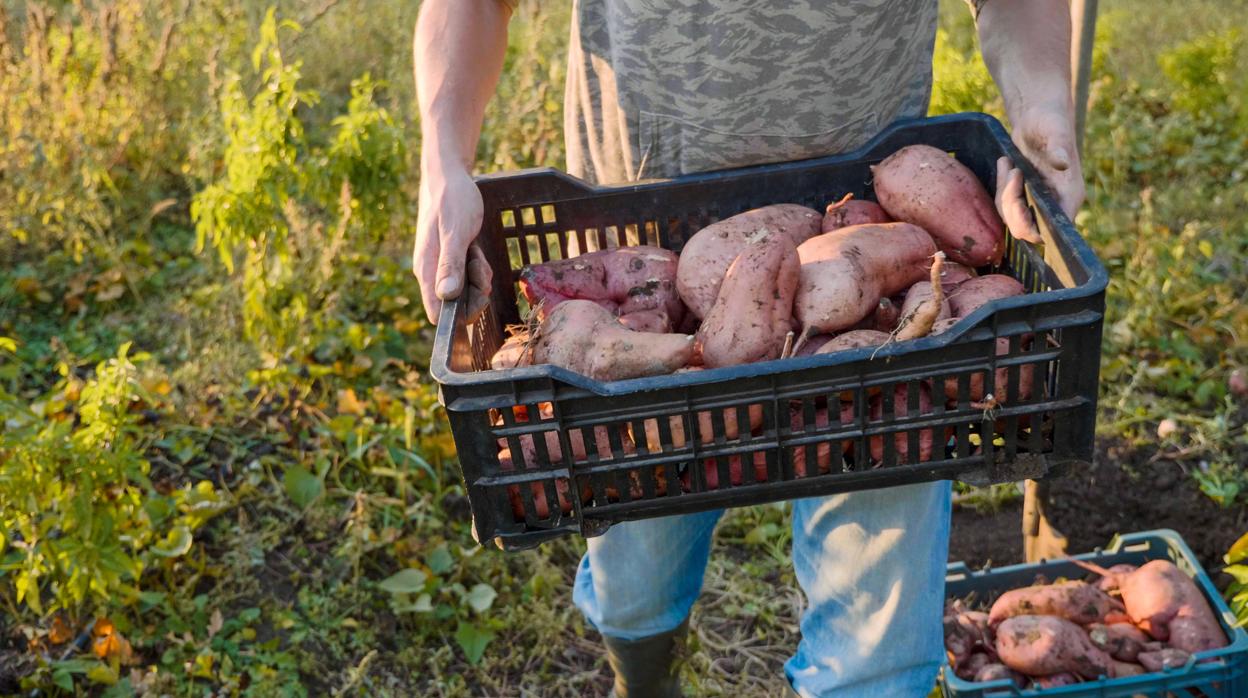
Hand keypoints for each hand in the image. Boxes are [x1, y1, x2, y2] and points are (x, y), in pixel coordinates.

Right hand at [413, 165, 491, 322]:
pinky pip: (469, 277)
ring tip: (475, 252)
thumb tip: (446, 296)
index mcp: (425, 270)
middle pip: (457, 306)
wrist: (449, 177)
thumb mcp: (455, 231)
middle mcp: (430, 273)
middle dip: (476, 292)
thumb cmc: (451, 200)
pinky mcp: (452, 261)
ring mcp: (441, 268)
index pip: (437, 313)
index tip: (478, 294)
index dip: (460, 314)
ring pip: (466, 292)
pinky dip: (478, 267)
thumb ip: (450, 263)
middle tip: (478, 263)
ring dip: (479, 277)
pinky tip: (476, 250)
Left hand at [996, 102, 1084, 243]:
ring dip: (1003, 195)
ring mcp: (1040, 201)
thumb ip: (1059, 148)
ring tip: (1009, 164)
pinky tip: (1004, 163)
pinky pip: (1006, 205)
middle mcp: (1057, 202)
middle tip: (1011, 175)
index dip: (1031, 225)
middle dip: (1011, 208)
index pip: (1053, 228)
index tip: (1017, 203)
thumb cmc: (1051, 120)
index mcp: (1070, 194)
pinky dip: (1000, 188)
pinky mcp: (1025, 196)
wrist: (1038, 115)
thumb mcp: (1055, 131)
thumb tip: (1062, 163)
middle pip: (1027, 229)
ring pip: (1012, 218)